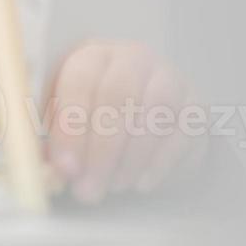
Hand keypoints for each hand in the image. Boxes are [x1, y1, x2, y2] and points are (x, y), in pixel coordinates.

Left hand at [44, 40, 206, 204]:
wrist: (146, 118)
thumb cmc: (95, 119)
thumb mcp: (66, 126)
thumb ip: (53, 147)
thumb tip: (49, 173)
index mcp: (92, 56)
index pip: (80, 80)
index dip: (71, 127)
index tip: (65, 168)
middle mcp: (132, 58)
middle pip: (118, 94)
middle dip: (101, 150)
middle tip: (89, 189)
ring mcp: (169, 78)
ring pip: (155, 110)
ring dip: (132, 157)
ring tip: (115, 186)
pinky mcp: (195, 104)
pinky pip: (184, 130)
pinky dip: (161, 162)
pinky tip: (142, 182)